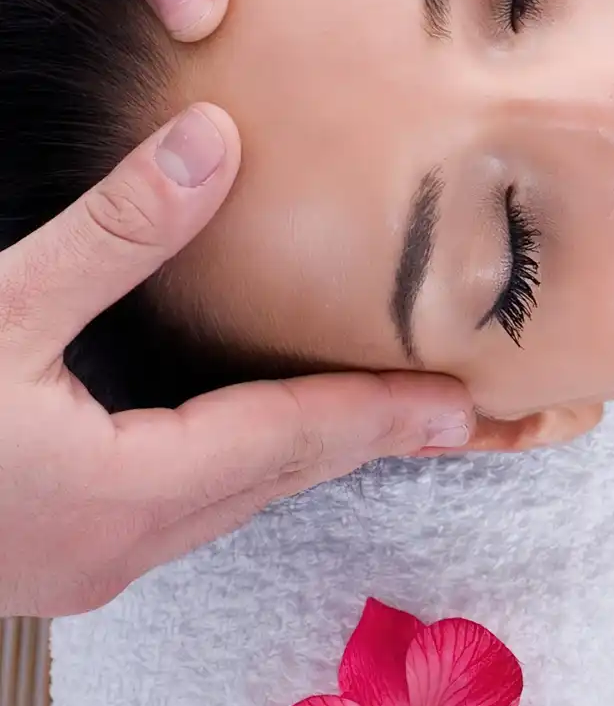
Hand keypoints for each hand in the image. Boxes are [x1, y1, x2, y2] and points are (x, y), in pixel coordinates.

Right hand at [0, 105, 473, 617]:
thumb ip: (112, 233)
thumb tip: (213, 140)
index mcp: (115, 496)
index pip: (290, 440)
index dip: (383, 411)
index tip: (469, 403)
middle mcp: (115, 547)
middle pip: (279, 477)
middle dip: (371, 435)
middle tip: (467, 411)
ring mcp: (82, 565)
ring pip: (235, 499)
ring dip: (309, 453)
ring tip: (389, 413)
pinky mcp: (53, 556)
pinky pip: (184, 507)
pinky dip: (241, 465)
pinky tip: (258, 434)